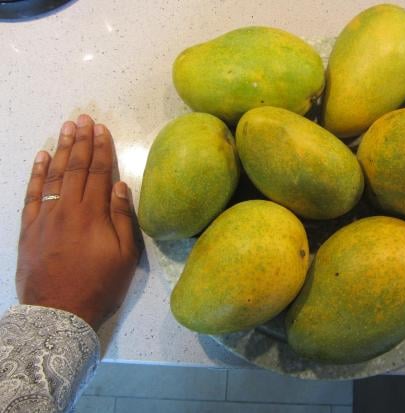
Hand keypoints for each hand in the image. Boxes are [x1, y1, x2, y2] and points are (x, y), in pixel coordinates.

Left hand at [16, 114, 139, 330]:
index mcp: (92, 214)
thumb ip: (122, 218)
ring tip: (65, 129)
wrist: (59, 313)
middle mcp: (67, 209)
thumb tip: (120, 186)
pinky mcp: (29, 228)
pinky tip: (41, 157)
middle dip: (81, 142)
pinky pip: (32, 194)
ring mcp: (45, 217)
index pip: (98, 173)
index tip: (102, 129)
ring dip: (61, 150)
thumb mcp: (125, 256)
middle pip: (75, 168)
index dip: (101, 149)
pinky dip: (36, 174)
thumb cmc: (100, 285)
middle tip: (82, 118)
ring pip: (53, 175)